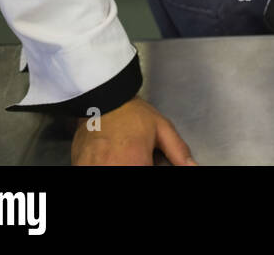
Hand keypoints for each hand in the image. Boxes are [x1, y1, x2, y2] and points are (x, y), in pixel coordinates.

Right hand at [71, 96, 195, 165]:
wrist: (101, 100)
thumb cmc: (131, 113)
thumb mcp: (162, 128)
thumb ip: (178, 152)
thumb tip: (193, 167)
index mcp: (136, 163)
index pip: (148, 174)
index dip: (149, 166)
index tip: (146, 160)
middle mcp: (114, 168)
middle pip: (129, 173)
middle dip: (135, 164)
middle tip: (133, 155)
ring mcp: (94, 169)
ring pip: (112, 172)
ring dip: (118, 165)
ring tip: (121, 155)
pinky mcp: (80, 167)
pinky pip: (90, 172)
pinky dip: (103, 165)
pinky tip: (108, 158)